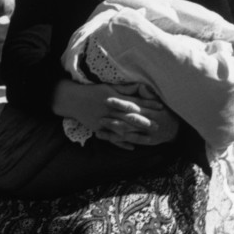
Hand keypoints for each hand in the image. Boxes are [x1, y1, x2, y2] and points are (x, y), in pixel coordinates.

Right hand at [53, 81, 180, 149]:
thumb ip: (125, 89)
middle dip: (145, 122)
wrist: (73, 100)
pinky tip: (132, 147)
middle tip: (159, 126)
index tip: (160, 106)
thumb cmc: (93, 91)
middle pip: (131, 118)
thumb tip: (140, 87)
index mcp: (115, 99)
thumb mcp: (109, 86)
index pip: (135, 102)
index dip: (148, 104)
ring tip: (149, 139)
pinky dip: (121, 143)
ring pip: (123, 130)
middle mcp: (111, 111)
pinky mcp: (99, 130)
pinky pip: (111, 138)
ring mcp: (104, 122)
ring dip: (136, 135)